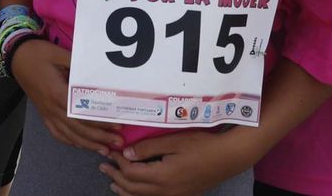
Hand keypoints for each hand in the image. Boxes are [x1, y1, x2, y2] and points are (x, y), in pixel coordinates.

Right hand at [10, 39, 123, 154]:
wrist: (17, 56)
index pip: (82, 113)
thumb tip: (100, 73)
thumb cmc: (38, 53)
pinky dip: (70, 141)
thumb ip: (79, 65)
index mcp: (56, 92)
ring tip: (105, 149)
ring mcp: (46, 112)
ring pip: (68, 134)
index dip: (100, 121)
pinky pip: (56, 133)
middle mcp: (51, 107)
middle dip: (99, 137)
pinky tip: (81, 145)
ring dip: (88, 144)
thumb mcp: (59, 54)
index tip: (117, 123)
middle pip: (77, 128)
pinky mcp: (43, 114)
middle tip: (117, 141)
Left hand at [101, 129, 257, 195]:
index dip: (119, 162)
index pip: (131, 173)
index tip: (112, 151)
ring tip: (113, 183)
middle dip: (116, 177)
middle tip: (103, 167)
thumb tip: (127, 153)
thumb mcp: (173, 141)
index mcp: (163, 176)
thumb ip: (148, 148)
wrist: (228, 157)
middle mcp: (167, 191)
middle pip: (133, 189)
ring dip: (125, 190)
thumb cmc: (202, 145)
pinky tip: (136, 191)